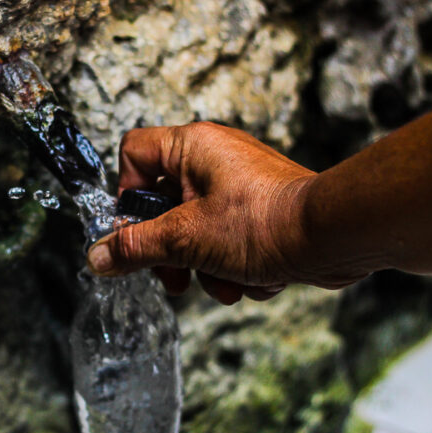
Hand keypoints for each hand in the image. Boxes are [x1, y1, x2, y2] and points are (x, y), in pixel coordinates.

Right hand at [86, 122, 365, 303]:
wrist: (333, 237)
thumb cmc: (264, 223)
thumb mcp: (185, 240)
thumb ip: (136, 248)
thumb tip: (98, 257)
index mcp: (192, 148)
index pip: (133, 152)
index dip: (125, 193)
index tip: (135, 229)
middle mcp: (214, 159)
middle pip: (162, 203)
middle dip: (167, 250)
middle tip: (173, 276)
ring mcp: (238, 185)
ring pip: (194, 230)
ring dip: (203, 267)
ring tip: (222, 284)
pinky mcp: (258, 210)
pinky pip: (226, 240)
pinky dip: (232, 266)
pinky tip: (250, 280)